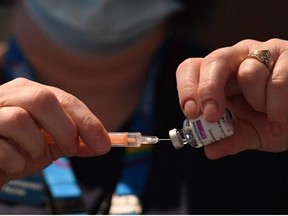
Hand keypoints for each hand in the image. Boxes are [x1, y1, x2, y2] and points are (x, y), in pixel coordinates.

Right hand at [0, 78, 110, 185]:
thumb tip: (102, 143)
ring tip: (31, 156)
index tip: (104, 144)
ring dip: (36, 147)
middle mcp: (7, 95)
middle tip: (70, 148)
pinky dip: (15, 161)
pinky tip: (13, 163)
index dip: (87, 121)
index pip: (65, 100)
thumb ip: (73, 140)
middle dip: (65, 129)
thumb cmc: (18, 149)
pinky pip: (1, 147)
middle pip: (43, 100)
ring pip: (20, 120)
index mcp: (29, 92)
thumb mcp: (49, 143)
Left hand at [176, 38, 287, 158]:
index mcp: (220, 76)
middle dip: (209, 90)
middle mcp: (236, 59)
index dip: (186, 88)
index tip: (192, 113)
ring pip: (248, 73)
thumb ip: (230, 139)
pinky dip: (277, 106)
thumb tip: (209, 150)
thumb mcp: (250, 133)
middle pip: (213, 61)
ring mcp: (262, 53)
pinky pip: (277, 80)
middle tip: (213, 115)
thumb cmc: (275, 119)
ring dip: (257, 102)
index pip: (191, 69)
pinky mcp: (287, 55)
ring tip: (266, 113)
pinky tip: (279, 117)